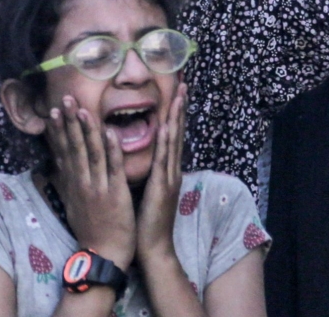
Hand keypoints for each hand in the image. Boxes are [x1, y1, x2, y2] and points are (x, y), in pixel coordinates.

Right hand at [47, 96, 135, 270]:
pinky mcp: (116, 194)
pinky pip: (113, 168)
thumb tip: (59, 163)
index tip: (53, 110)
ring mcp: (98, 187)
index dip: (58, 130)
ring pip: (91, 153)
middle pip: (74, 146)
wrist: (103, 254)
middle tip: (64, 98)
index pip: (63, 150)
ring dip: (87, 129)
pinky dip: (112, 149)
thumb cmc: (91, 229)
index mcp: (73, 183)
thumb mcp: (73, 203)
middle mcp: (82, 182)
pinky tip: (110, 132)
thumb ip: (68, 180)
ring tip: (82, 108)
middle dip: (69, 121)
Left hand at [135, 82, 186, 264]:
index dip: (174, 112)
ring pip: (174, 141)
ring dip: (177, 117)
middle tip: (184, 83)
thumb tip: (144, 153)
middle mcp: (171, 170)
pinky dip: (167, 142)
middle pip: (177, 132)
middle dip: (180, 107)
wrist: (152, 246)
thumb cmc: (145, 219)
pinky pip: (164, 160)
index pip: (171, 135)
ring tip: (180, 95)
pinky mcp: (162, 186)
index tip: (176, 91)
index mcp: (166, 170)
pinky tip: (168, 125)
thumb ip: (149, 170)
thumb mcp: (148, 188)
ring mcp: (169, 177)